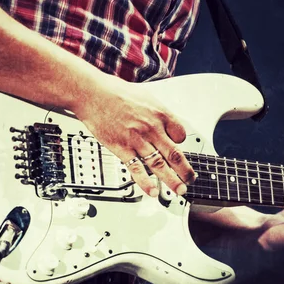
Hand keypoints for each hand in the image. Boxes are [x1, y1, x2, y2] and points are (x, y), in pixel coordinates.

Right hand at [73, 76, 195, 196]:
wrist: (93, 93)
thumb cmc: (115, 92)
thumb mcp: (145, 96)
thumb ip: (157, 112)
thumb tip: (165, 123)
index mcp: (160, 114)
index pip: (180, 135)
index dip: (182, 144)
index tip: (179, 149)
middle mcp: (151, 128)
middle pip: (175, 154)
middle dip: (185, 171)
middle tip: (191, 180)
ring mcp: (137, 140)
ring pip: (159, 165)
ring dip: (172, 180)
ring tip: (179, 190)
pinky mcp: (122, 148)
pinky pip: (137, 169)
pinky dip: (146, 182)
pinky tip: (152, 191)